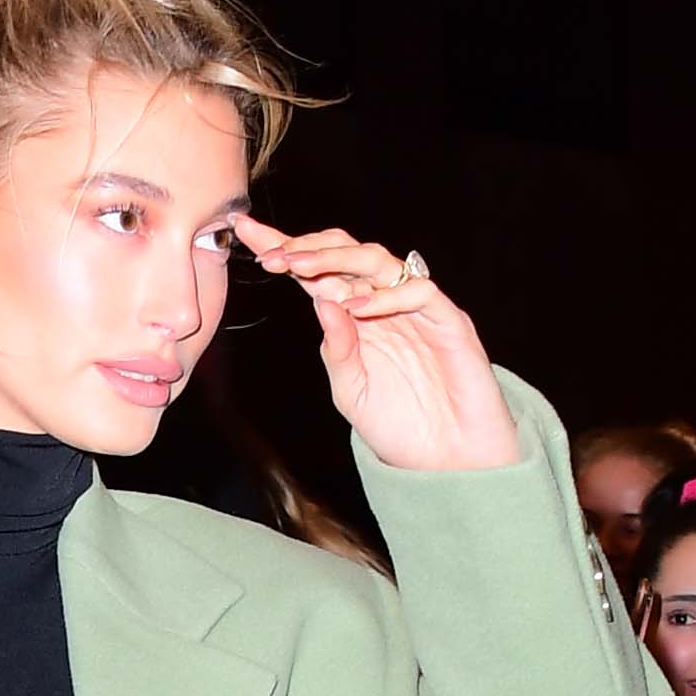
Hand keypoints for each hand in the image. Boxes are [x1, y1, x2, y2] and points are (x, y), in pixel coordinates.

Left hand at [233, 216, 518, 473]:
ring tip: (303, 269)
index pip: (316, 272)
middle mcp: (384, 303)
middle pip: (346, 254)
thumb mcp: (351, 392)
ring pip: (379, 261)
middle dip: (308, 249)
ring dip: (339, 260)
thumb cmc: (400, 427)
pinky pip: (419, 291)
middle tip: (275, 256)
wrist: (448, 461)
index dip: (284, 249)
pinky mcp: (449, 321)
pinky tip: (358, 307)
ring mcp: (417, 309)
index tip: (246, 234)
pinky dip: (387, 296)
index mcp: (355, 316)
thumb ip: (336, 350)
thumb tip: (320, 302)